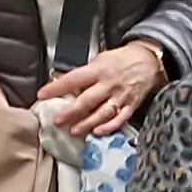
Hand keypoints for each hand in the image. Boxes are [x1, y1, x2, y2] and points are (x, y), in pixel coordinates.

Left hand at [37, 41, 164, 135]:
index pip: (73, 80)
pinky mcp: (131, 105)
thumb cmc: (121, 59)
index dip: (57, 88)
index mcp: (99, 70)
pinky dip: (109, 127)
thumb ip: (84, 73)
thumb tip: (64, 82)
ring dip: (87, 123)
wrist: (149, 61)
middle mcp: (109, 84)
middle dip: (71, 112)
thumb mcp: (100, 59)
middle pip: (87, 101)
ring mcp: (121, 97)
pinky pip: (120, 118)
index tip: (43, 95)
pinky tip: (98, 132)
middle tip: (58, 121)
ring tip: (74, 131)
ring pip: (102, 113)